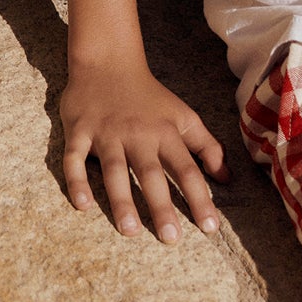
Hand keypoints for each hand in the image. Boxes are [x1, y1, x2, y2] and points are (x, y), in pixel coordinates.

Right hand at [60, 63, 232, 242]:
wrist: (108, 62)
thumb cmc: (150, 97)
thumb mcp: (184, 116)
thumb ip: (206, 146)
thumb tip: (226, 177)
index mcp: (166, 132)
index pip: (188, 169)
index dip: (200, 198)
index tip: (210, 228)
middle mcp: (138, 135)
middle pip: (152, 174)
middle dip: (162, 206)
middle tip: (171, 239)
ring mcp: (107, 133)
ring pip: (114, 170)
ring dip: (121, 201)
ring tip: (130, 232)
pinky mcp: (79, 131)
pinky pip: (75, 159)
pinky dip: (77, 182)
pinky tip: (83, 206)